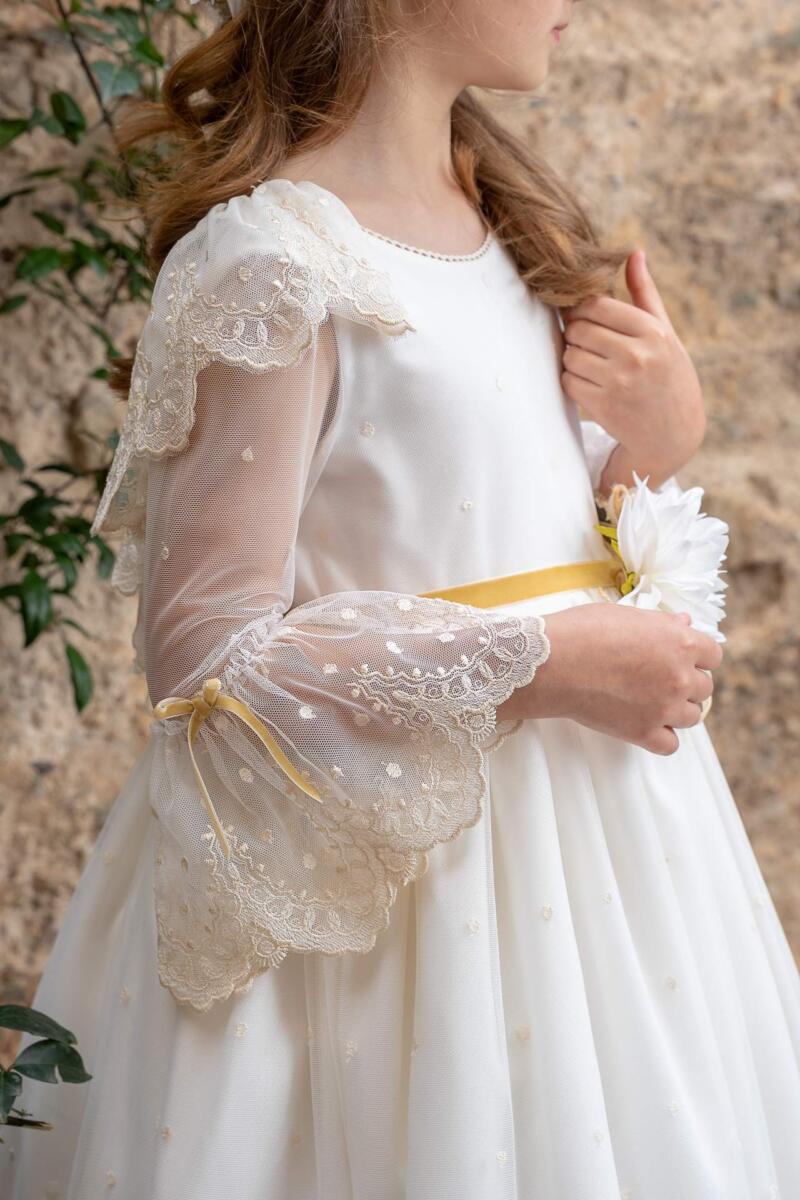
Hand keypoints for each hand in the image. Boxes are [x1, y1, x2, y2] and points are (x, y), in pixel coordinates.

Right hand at [499, 604, 721, 754]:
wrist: (553, 663)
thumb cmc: (584, 631)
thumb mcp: (627, 615)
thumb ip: (662, 623)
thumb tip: (684, 623)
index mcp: (681, 642)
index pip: (713, 655)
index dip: (697, 656)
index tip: (681, 658)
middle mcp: (680, 676)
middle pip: (704, 688)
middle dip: (686, 682)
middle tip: (659, 679)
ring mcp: (664, 708)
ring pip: (693, 717)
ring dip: (678, 710)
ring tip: (652, 701)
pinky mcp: (643, 733)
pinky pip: (671, 745)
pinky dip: (662, 737)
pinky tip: (647, 724)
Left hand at [559, 251, 705, 489]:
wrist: (673, 435)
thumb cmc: (668, 376)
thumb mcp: (665, 334)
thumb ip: (645, 294)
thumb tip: (634, 252)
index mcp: (652, 331)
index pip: (595, 305)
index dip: (581, 310)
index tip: (583, 318)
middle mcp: (637, 355)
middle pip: (578, 329)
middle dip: (576, 335)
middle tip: (587, 344)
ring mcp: (619, 382)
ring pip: (569, 355)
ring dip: (572, 358)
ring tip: (592, 366)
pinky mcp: (603, 406)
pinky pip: (568, 381)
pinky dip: (572, 381)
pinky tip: (591, 385)